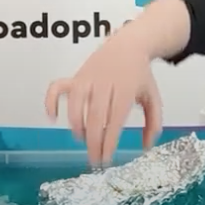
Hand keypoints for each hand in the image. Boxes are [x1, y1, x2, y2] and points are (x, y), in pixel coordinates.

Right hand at [44, 34, 163, 166]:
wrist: (129, 44)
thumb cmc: (140, 75)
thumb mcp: (153, 97)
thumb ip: (153, 122)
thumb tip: (145, 147)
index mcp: (126, 89)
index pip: (115, 119)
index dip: (109, 141)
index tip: (106, 159)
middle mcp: (105, 83)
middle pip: (95, 116)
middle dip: (93, 142)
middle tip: (94, 160)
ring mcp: (87, 78)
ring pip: (76, 104)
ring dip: (77, 126)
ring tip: (83, 140)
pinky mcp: (76, 76)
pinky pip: (57, 87)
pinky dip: (51, 101)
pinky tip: (52, 117)